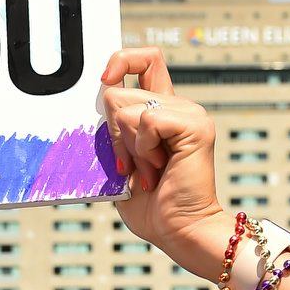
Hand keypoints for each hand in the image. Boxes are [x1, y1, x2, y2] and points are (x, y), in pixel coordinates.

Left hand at [98, 47, 227, 277]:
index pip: (145, 59)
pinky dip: (143, 149)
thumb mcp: (120, 163)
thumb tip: (94, 105)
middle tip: (132, 166)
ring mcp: (189, 113)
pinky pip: (148, 121)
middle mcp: (178, 106)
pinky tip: (159, 168)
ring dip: (128, 148)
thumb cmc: (151, 206)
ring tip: (150, 172)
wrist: (178, 230)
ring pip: (128, 108)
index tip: (105, 79)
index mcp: (163, 111)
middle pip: (120, 92)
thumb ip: (112, 133)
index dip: (121, 60)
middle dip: (113, 134)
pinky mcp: (195, 126)